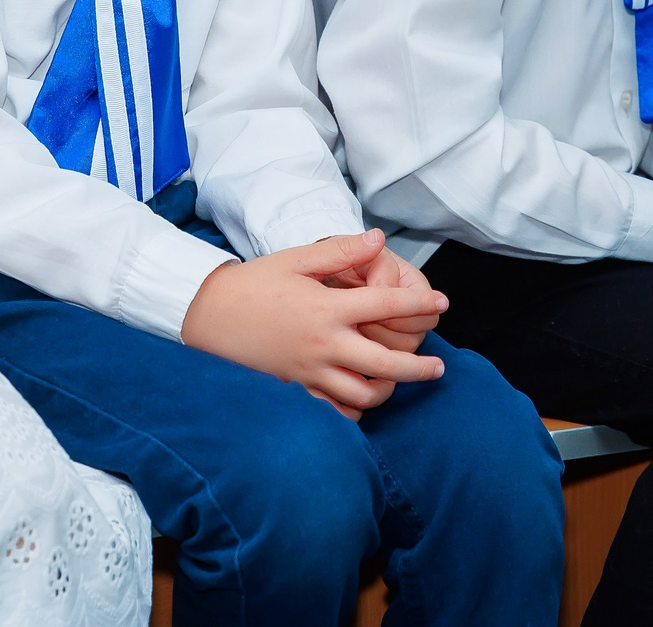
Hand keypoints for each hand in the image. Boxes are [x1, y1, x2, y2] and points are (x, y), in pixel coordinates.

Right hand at [180, 231, 448, 417]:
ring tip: (398, 382)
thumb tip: (380, 240)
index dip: (419, 303)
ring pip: (363, 395)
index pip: (385, 305)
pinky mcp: (297, 388)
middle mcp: (323, 344)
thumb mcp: (296, 260)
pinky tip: (364, 399)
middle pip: (385, 365)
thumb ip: (341, 252)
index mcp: (327, 308)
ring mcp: (310, 371)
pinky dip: (355, 410)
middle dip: (418, 368)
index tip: (443, 303)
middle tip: (438, 368)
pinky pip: (335, 411)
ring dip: (388, 391)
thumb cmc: (254, 282)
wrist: (209, 313)